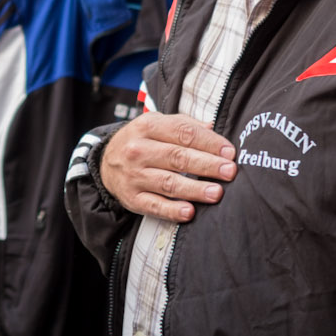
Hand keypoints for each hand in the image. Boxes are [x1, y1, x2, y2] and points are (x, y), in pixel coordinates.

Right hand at [100, 112, 236, 223]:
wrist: (105, 161)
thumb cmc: (142, 141)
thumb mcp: (158, 124)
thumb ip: (185, 125)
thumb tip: (212, 129)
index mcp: (147, 126)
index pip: (183, 132)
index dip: (209, 142)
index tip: (229, 152)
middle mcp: (138, 150)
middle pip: (177, 157)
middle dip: (206, 165)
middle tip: (229, 171)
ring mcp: (134, 175)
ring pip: (168, 183)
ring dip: (194, 189)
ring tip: (216, 193)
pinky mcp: (132, 198)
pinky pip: (154, 205)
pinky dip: (172, 210)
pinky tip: (189, 212)